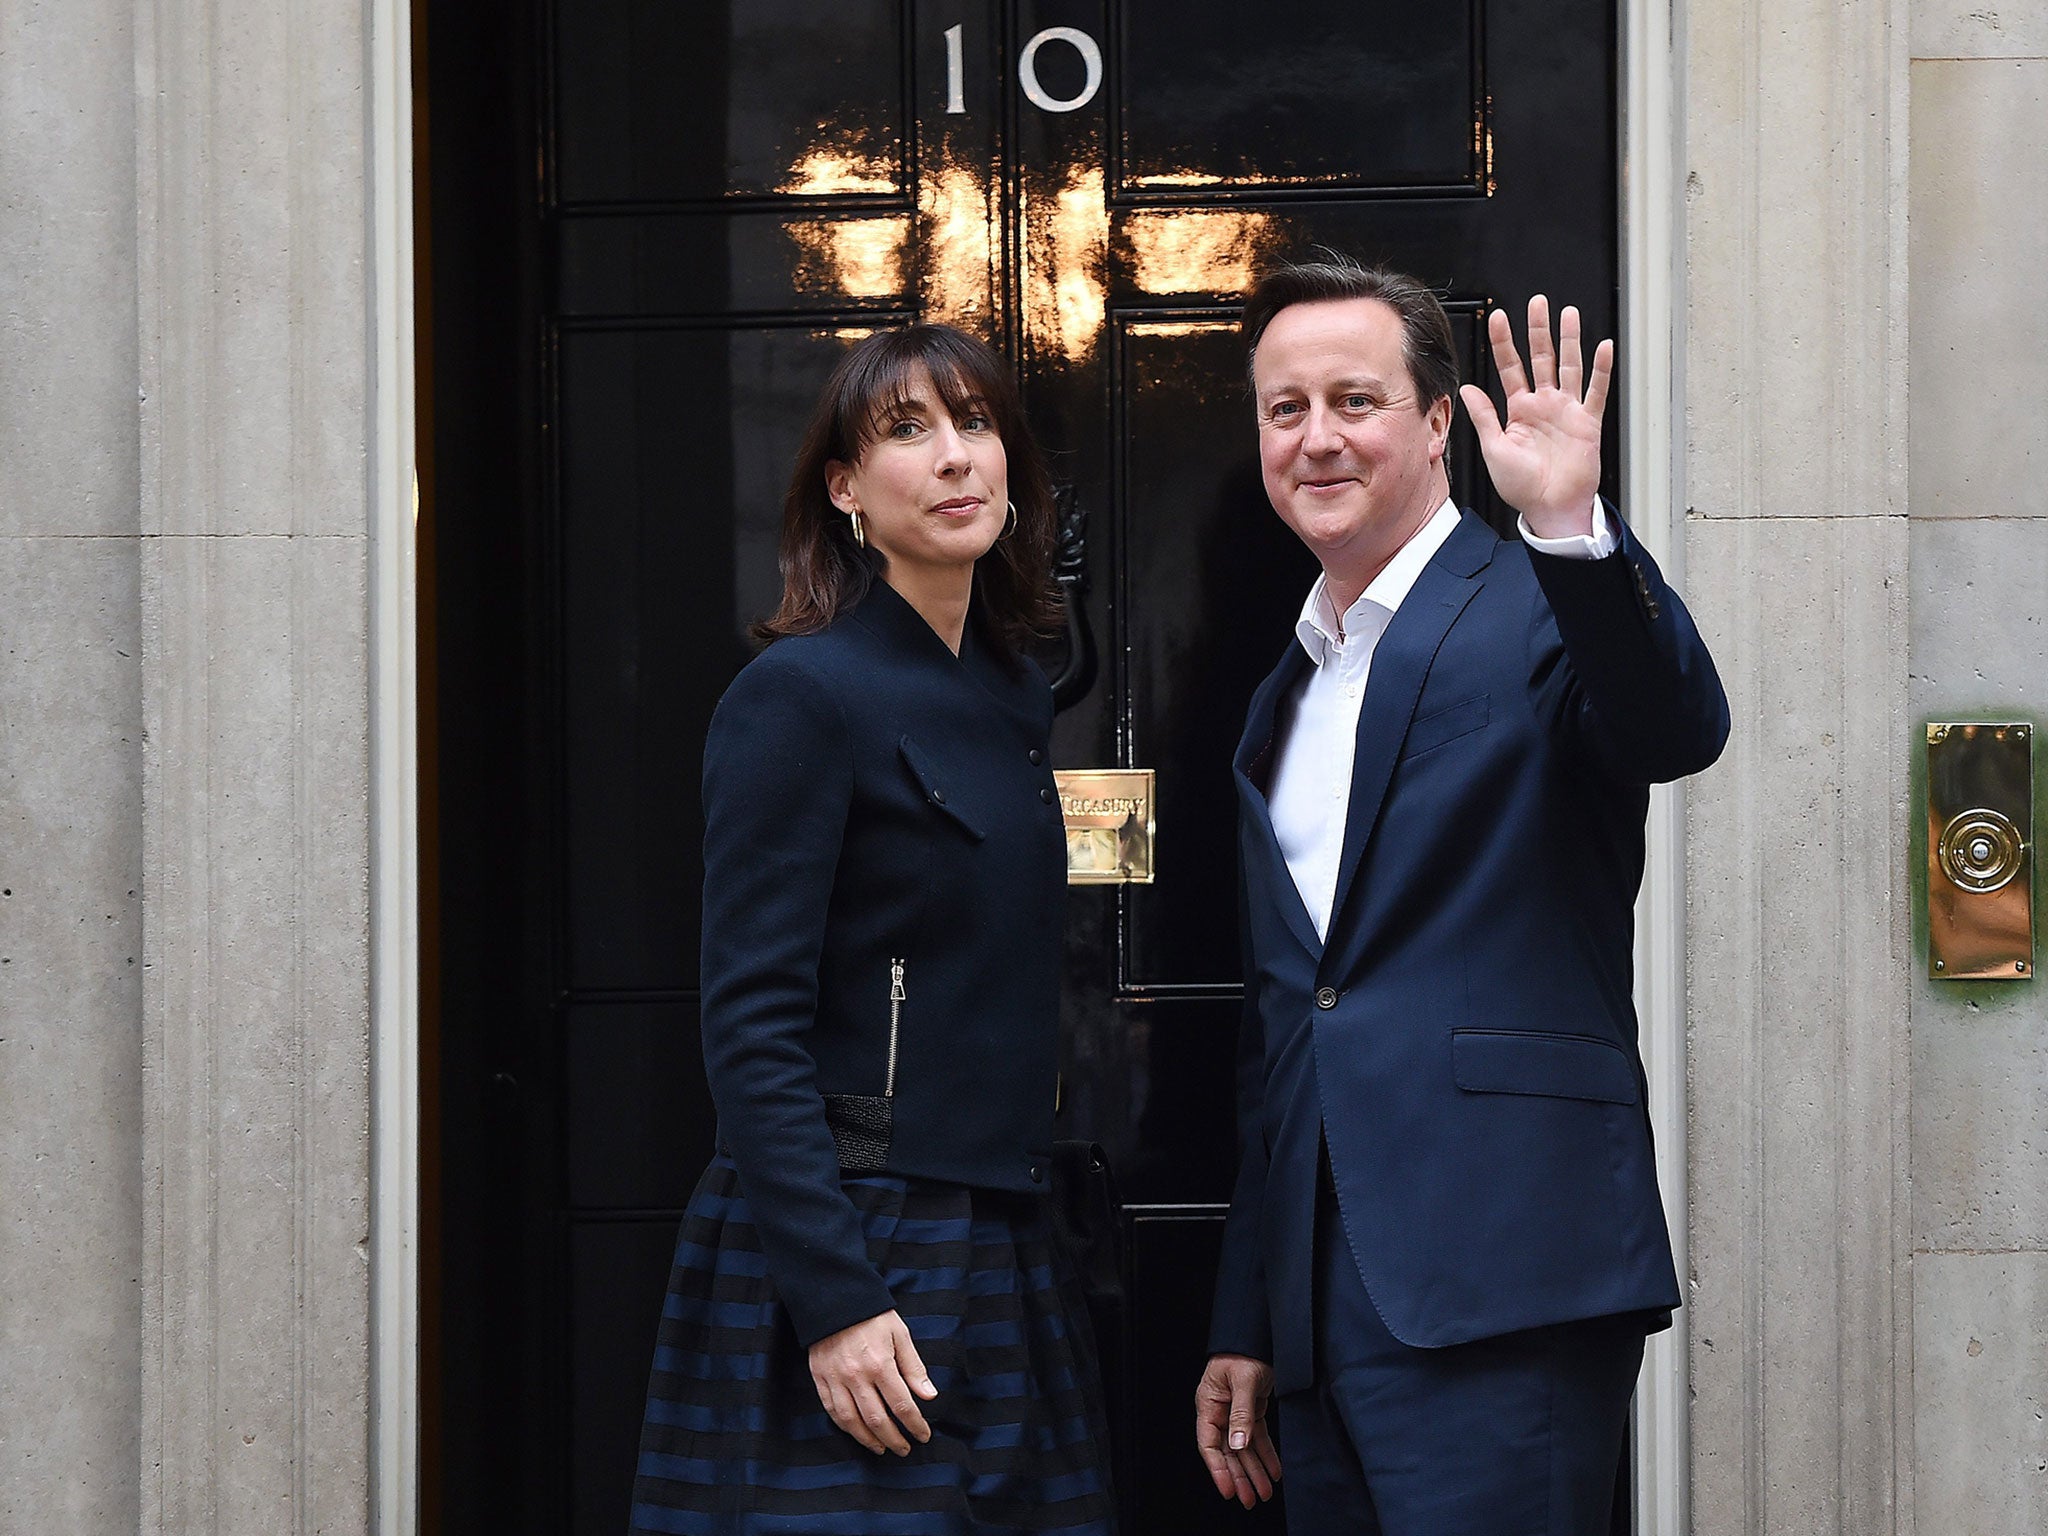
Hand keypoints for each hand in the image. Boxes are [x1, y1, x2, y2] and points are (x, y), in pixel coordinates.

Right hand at [807, 1310, 937, 1455]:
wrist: (834, 1298)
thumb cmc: (872, 1315)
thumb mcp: (900, 1334)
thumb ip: (914, 1367)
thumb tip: (929, 1396)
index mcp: (880, 1364)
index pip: (902, 1406)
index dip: (915, 1425)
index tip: (923, 1435)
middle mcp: (856, 1376)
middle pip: (877, 1420)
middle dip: (894, 1440)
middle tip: (905, 1449)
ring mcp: (835, 1379)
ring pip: (851, 1422)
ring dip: (868, 1440)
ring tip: (881, 1448)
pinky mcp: (820, 1378)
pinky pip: (832, 1410)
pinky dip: (845, 1426)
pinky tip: (856, 1432)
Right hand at [1195, 1353, 1281, 1507]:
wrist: (1258, 1336)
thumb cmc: (1243, 1352)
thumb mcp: (1243, 1381)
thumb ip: (1241, 1413)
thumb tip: (1237, 1444)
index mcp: (1209, 1404)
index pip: (1209, 1444)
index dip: (1218, 1469)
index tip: (1229, 1489)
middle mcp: (1220, 1412)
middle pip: (1227, 1452)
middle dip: (1239, 1476)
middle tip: (1249, 1499)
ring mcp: (1235, 1413)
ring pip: (1243, 1449)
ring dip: (1254, 1470)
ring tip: (1264, 1492)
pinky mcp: (1251, 1411)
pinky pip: (1257, 1438)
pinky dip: (1266, 1455)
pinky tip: (1274, 1470)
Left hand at [1458, 295, 1611, 538]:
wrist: (1550, 508)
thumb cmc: (1522, 486)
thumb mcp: (1494, 450)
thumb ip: (1484, 417)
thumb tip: (1468, 390)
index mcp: (1519, 410)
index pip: (1510, 367)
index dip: (1504, 343)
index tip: (1499, 318)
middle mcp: (1543, 405)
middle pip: (1542, 358)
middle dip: (1539, 330)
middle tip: (1538, 303)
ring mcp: (1567, 410)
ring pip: (1569, 366)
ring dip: (1570, 340)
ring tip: (1569, 315)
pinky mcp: (1588, 422)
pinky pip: (1596, 391)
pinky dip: (1601, 370)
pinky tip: (1602, 348)